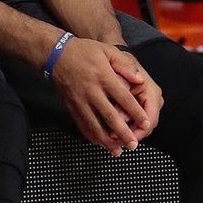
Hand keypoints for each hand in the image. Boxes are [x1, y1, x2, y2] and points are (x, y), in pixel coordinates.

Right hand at [51, 38, 162, 155]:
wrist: (56, 55)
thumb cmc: (85, 51)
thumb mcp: (108, 51)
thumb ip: (125, 65)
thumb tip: (140, 80)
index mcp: (104, 77)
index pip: (123, 98)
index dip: (136, 112)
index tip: (146, 124)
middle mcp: (92, 91)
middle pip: (109, 116)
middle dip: (123, 132)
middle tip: (133, 145)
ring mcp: (80, 100)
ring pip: (94, 124)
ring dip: (106, 140)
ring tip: (117, 152)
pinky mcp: (71, 106)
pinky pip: (81, 124)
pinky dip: (90, 136)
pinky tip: (99, 144)